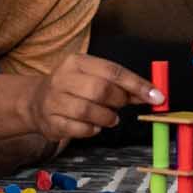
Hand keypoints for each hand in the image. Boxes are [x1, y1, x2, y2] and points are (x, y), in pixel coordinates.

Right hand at [23, 54, 162, 141]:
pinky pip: (80, 129)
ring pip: (89, 111)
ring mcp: (54, 100)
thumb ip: (121, 86)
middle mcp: (63, 78)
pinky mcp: (51, 121)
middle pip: (101, 90)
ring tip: (109, 118)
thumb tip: (152, 94)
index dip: (137, 85)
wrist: (35, 102)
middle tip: (120, 107)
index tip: (157, 97)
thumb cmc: (72, 88)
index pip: (113, 71)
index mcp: (77, 62)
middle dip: (118, 102)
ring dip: (107, 118)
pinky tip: (93, 125)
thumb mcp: (94, 78)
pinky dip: (92, 130)